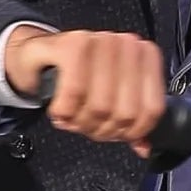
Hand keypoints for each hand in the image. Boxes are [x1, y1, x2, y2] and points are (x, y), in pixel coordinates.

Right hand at [5, 25, 165, 150]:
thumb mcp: (110, 97)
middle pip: (125, 112)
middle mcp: (125, 45)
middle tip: (87, 125)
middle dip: (102, 130)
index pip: (152, 108)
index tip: (117, 134)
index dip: (133, 132)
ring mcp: (99, 42)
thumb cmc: (76, 75)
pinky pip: (75, 92)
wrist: (38, 54)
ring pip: (101, 106)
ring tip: (72, 118)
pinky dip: (64, 110)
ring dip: (81, 122)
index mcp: (143, 55)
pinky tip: (60, 110)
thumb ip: (131, 122)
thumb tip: (143, 148)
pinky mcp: (72, 45)